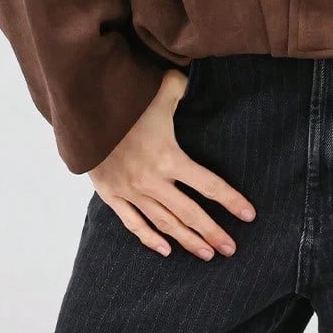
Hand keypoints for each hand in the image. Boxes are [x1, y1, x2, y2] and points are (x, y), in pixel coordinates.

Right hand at [88, 67, 256, 258]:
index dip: (231, 201)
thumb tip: (195, 78)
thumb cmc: (125, 100)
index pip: (209, 185)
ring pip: (165, 224)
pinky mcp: (111, 195)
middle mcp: (152, 181)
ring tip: (206, 254)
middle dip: (213, 233)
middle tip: (231, 249)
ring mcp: (131, 191)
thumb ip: (181, 87)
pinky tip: (166, 250)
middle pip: (190, 214)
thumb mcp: (160, 90)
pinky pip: (133, 223)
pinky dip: (150, 238)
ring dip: (187, 240)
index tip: (250, 215)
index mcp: (169, 158)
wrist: (82, 113)